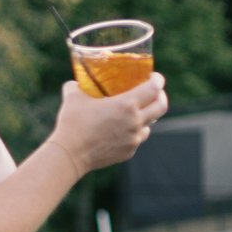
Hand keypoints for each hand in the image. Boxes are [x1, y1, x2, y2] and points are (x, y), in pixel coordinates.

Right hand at [48, 73, 168, 173]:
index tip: (153, 76)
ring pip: (149, 125)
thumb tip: (75, 83)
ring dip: (146, 117)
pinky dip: (132, 133)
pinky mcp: (129, 152)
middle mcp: (135, 121)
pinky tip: (121, 131)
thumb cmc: (72, 124)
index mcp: (126, 104)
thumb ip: (76, 86)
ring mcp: (134, 138)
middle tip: (154, 93)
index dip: (157, 79)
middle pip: (161, 106)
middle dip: (160, 97)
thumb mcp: (73, 98)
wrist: (69, 155)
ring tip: (134, 114)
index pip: (154, 87)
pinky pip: (137, 139)